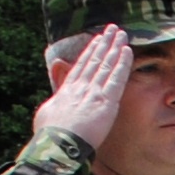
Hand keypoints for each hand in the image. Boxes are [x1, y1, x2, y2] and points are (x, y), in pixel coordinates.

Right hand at [33, 24, 129, 150]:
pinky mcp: (106, 101)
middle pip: (95, 60)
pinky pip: (117, 78)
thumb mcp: (47, 115)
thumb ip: (55, 105)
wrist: (58, 145)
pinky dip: (122, 63)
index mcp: (67, 91)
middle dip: (104, 43)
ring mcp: (93, 92)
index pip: (81, 67)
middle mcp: (80, 87)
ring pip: (106, 65)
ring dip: (114, 47)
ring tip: (121, 33)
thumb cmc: (50, 136)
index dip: (90, 52)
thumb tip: (54, 102)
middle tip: (112, 29)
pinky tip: (127, 51)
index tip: (96, 40)